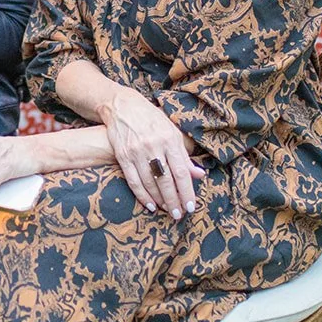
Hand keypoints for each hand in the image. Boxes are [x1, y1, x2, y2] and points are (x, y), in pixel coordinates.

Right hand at [97, 88, 205, 218]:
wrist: (122, 106)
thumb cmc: (152, 119)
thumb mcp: (172, 132)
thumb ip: (184, 155)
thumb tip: (199, 175)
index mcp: (170, 140)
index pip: (181, 172)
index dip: (187, 191)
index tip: (191, 206)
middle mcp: (154, 146)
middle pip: (166, 180)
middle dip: (173, 200)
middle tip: (179, 215)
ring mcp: (136, 152)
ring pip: (150, 183)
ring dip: (159, 200)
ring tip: (167, 210)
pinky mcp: (122, 156)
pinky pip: (134, 180)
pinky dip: (142, 195)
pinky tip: (150, 205)